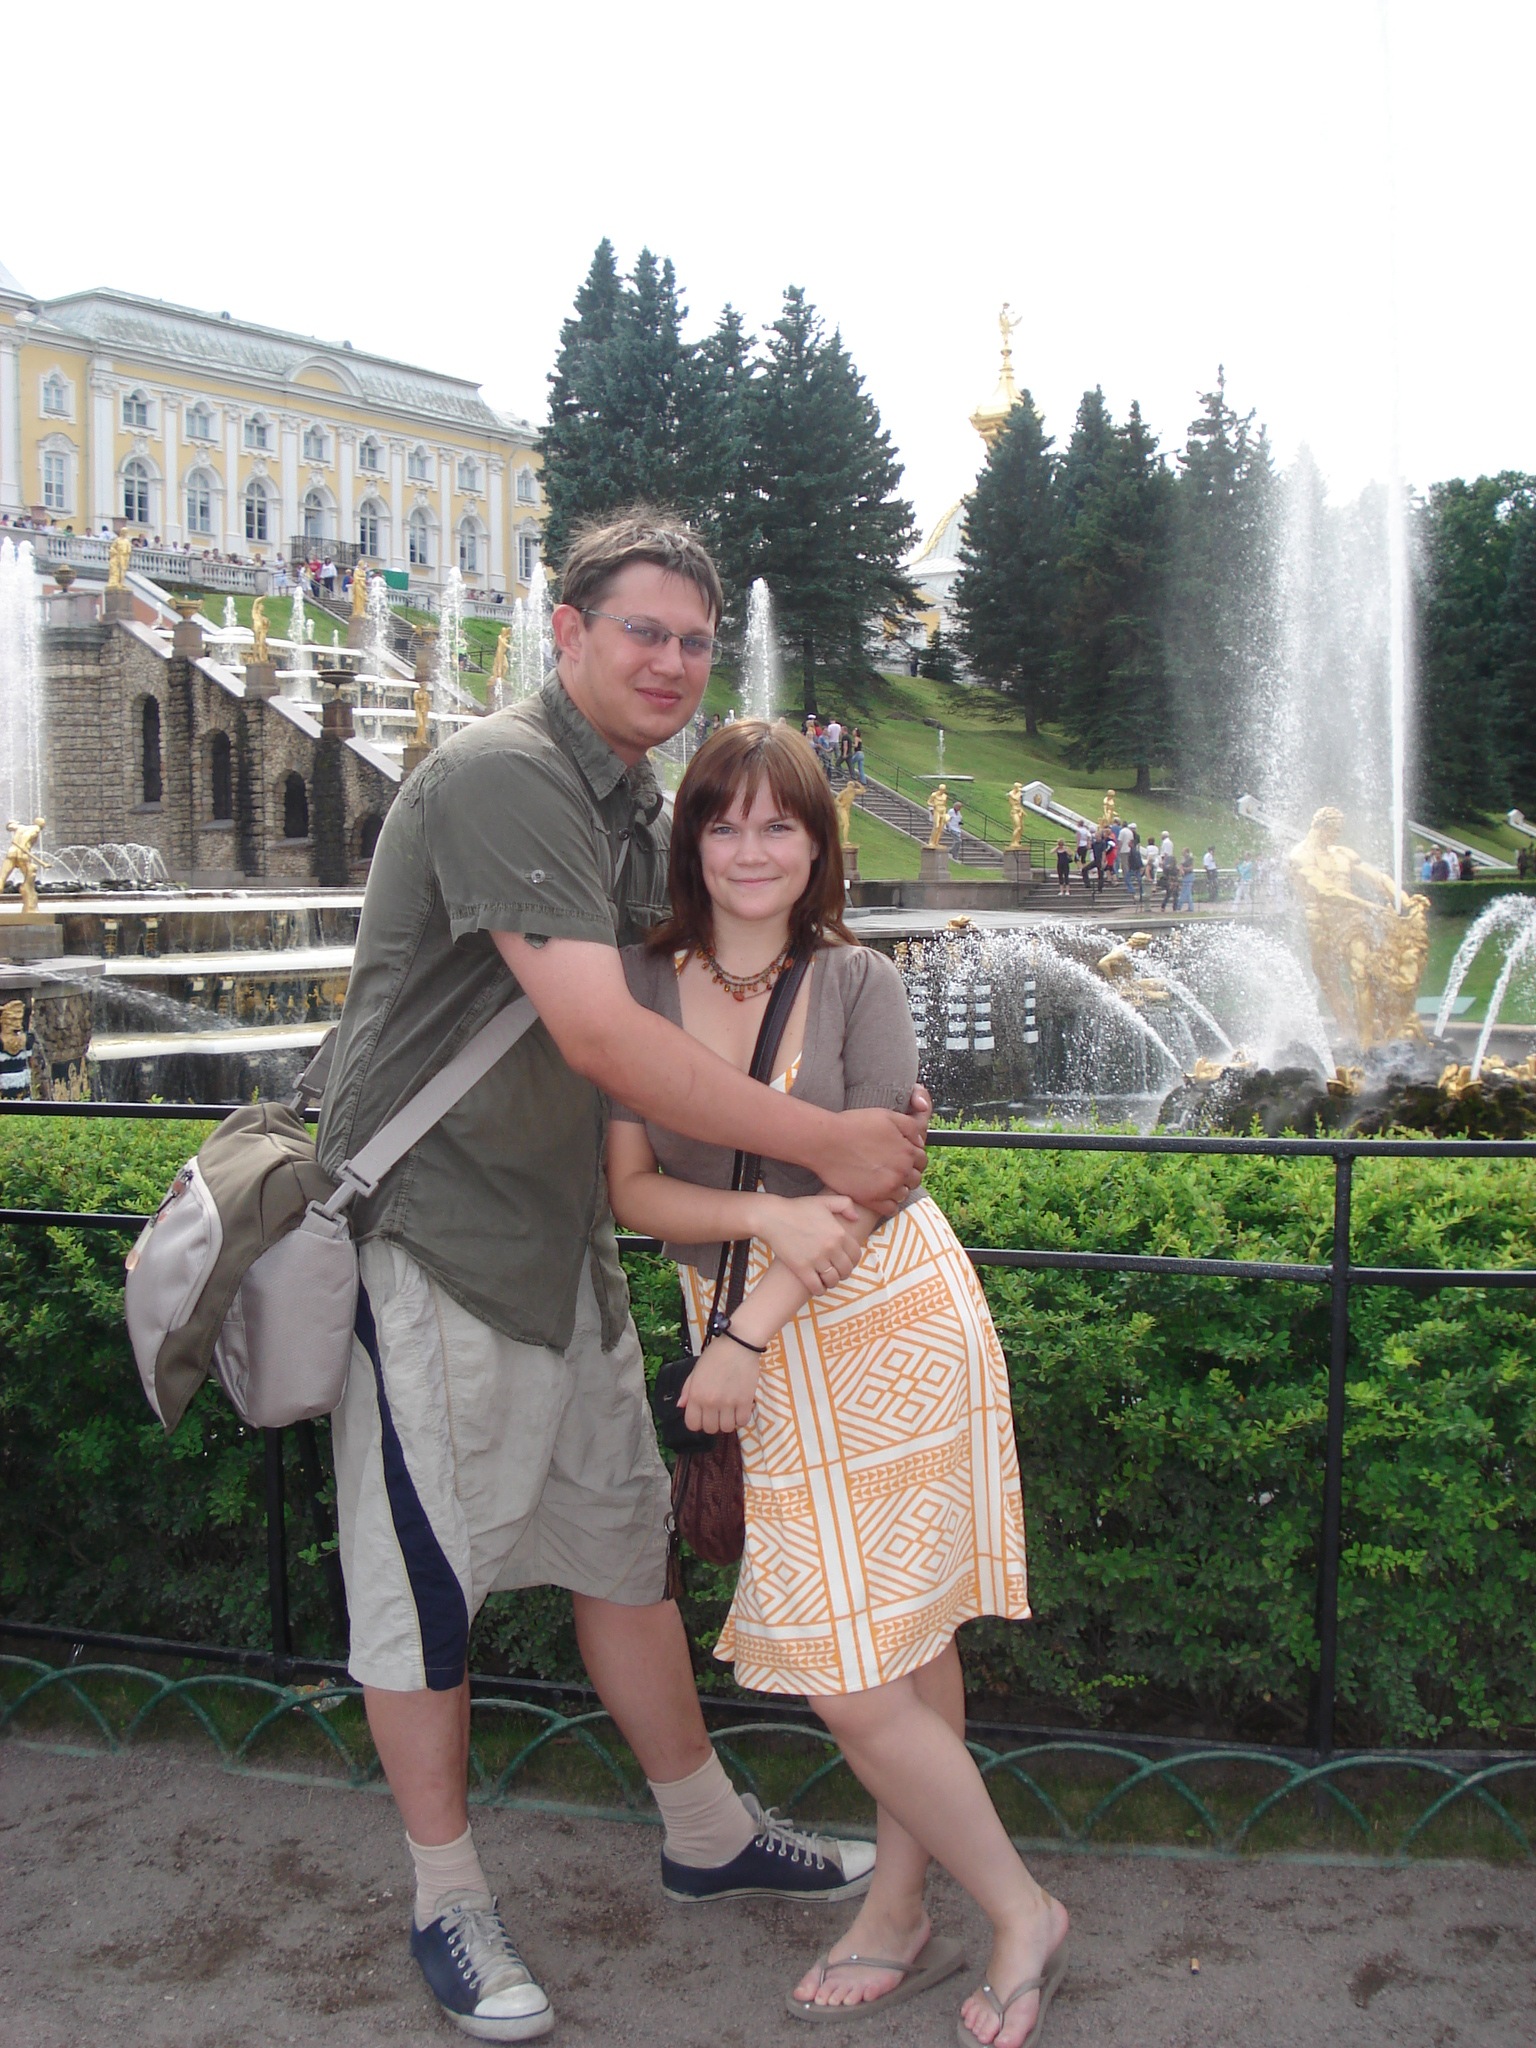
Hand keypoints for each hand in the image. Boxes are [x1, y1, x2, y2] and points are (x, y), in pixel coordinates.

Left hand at [682, 1339, 760, 1434]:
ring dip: (728, 1422)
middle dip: (713, 1422)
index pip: (692, 1424)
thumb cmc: (716, 1354)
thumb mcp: (696, 1370)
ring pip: (726, 1428)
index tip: (703, 1415)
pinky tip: (740, 1409)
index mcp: (696, 1394)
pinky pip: (742, 1422)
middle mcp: (710, 1402)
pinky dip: (741, 1418)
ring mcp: (728, 1403)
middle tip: (718, 1412)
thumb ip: (687, 1389)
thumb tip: (681, 1406)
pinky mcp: (745, 1401)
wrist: (739, 1343)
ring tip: (730, 1411)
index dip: (697, 1422)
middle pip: (710, 1429)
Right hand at [755, 1193, 862, 1293]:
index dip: (853, 1261)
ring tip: (827, 1280)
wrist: (773, 1217)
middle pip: (846, 1269)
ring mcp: (816, 1259)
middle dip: (844, 1273)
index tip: (847, 1262)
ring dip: (832, 1282)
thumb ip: (845, 1204)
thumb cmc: (797, 1208)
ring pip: (833, 1280)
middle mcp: (831, 1247)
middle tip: (837, 1272)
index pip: (856, 1255)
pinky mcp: (801, 1268)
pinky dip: (819, 1290)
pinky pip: (816, 1287)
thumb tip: (857, 1218)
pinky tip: (817, 1287)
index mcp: (839, 1233)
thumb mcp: (824, 1201)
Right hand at [813, 1105, 927, 1215]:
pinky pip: (890, 1209)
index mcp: (906, 1151)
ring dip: (898, 1188)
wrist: (827, 1141)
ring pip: (903, 1194)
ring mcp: (887, 1187)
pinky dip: (889, 1204)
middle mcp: (900, 1171)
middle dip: (907, 1174)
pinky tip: (881, 1196)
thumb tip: (920, 1142)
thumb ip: (910, 1127)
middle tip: (894, 1169)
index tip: (904, 1157)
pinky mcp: (871, 1199)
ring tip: (886, 1181)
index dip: (913, 1157)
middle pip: (915, 1178)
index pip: (921, 1159)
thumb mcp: (887, 1116)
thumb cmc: (853, 1126)